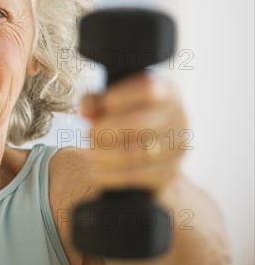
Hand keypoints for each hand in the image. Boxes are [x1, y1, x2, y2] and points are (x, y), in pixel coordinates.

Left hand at [80, 72, 188, 194]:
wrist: (150, 153)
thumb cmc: (125, 117)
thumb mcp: (110, 102)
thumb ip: (95, 101)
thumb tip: (86, 111)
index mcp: (167, 92)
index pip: (148, 89)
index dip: (120, 97)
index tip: (103, 103)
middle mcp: (179, 117)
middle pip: (139, 123)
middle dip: (105, 130)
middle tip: (88, 133)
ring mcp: (178, 146)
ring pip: (136, 153)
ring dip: (104, 154)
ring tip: (89, 152)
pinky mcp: (170, 172)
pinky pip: (136, 176)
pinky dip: (110, 174)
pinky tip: (96, 171)